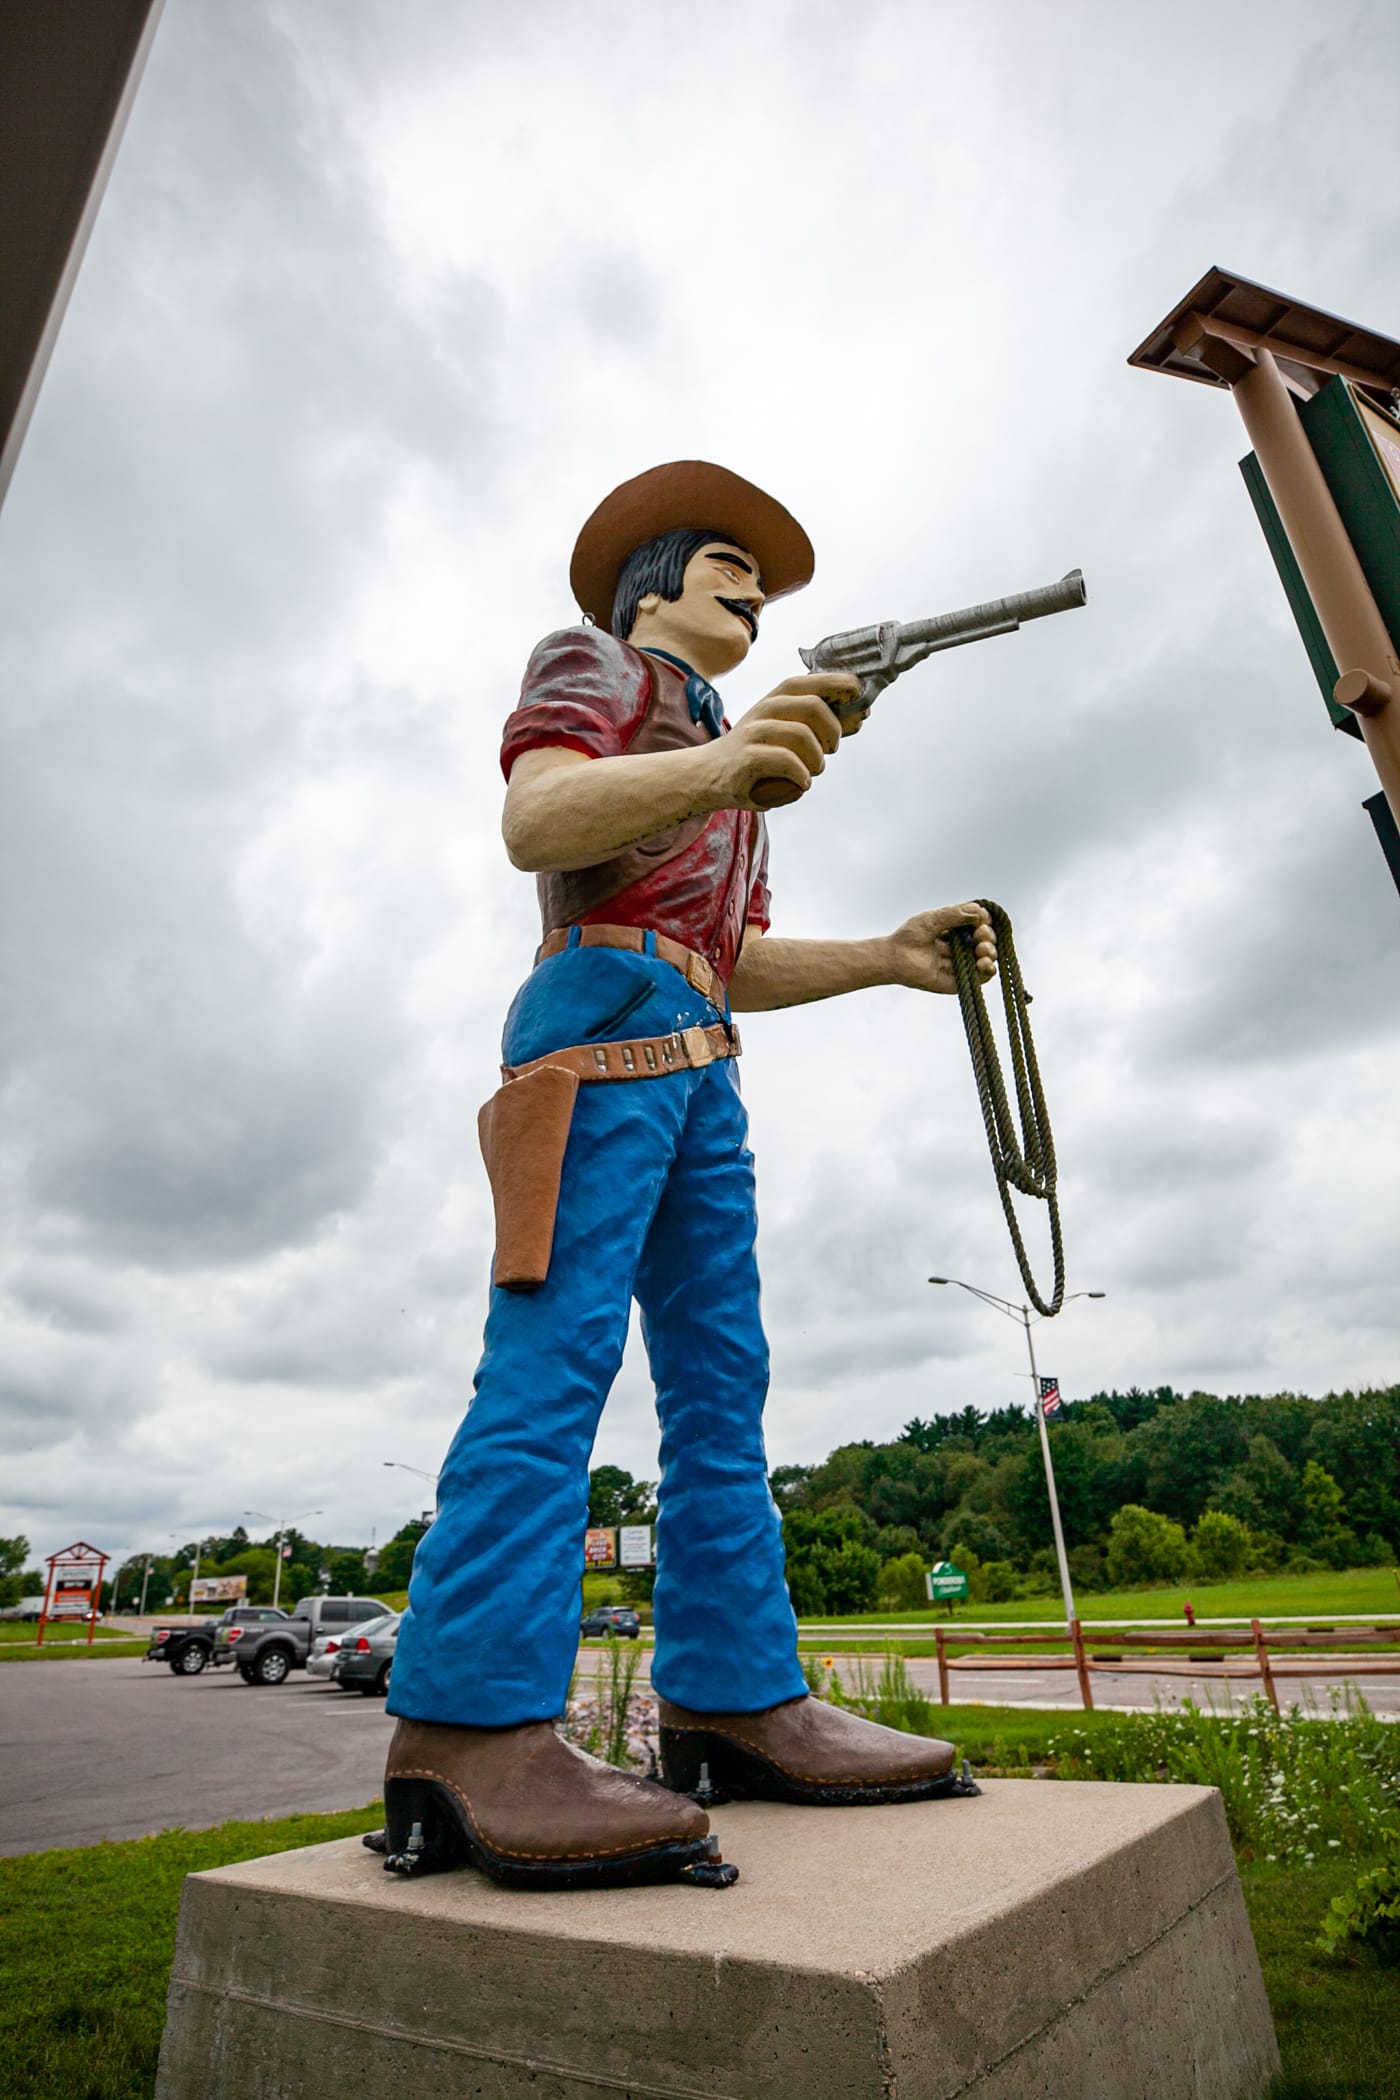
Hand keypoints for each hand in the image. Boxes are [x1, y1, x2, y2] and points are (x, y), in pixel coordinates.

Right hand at [706, 673, 861, 810]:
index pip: (812, 682)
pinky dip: (802, 776)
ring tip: (811, 771)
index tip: (858, 697)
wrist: (709, 774)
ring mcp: (755, 732)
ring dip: (818, 759)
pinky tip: (800, 783)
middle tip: (830, 748)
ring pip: (804, 736)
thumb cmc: (755, 752)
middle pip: (814, 707)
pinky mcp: (748, 757)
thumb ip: (821, 724)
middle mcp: (765, 709)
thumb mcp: (787, 731)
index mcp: (777, 699)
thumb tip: (860, 714)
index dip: (840, 685)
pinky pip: (788, 762)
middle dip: (833, 730)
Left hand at [887, 903, 996, 993]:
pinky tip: (984, 963)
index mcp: (956, 930)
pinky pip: (981, 978)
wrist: (894, 958)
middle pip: (986, 941)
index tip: (979, 919)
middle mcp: (961, 946)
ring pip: (987, 958)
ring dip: (990, 952)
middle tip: (979, 935)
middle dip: (988, 936)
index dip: (984, 921)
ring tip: (982, 949)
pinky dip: (988, 970)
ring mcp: (961, 963)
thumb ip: (955, 914)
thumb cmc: (909, 937)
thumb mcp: (932, 919)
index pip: (980, 924)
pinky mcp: (959, 981)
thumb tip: (980, 912)